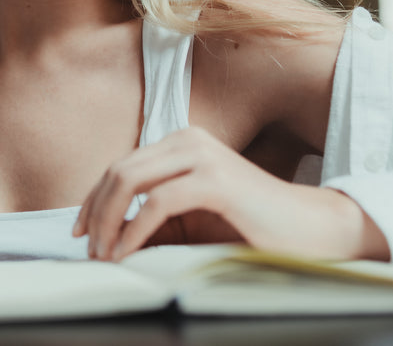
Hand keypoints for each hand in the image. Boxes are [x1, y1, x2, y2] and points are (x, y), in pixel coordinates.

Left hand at [72, 127, 388, 261]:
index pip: (120, 166)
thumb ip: (152, 218)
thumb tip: (105, 236)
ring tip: (102, 253)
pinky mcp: (215, 179)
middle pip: (118, 170)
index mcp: (180, 142)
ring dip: (108, 221)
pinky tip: (126, 252)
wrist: (313, 230)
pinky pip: (157, 203)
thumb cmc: (251, 227)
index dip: (94, 198)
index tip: (80, 231)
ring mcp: (201, 155)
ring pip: (129, 181)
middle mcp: (187, 139)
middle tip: (87, 247)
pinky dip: (134, 230)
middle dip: (95, 211)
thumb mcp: (190, 220)